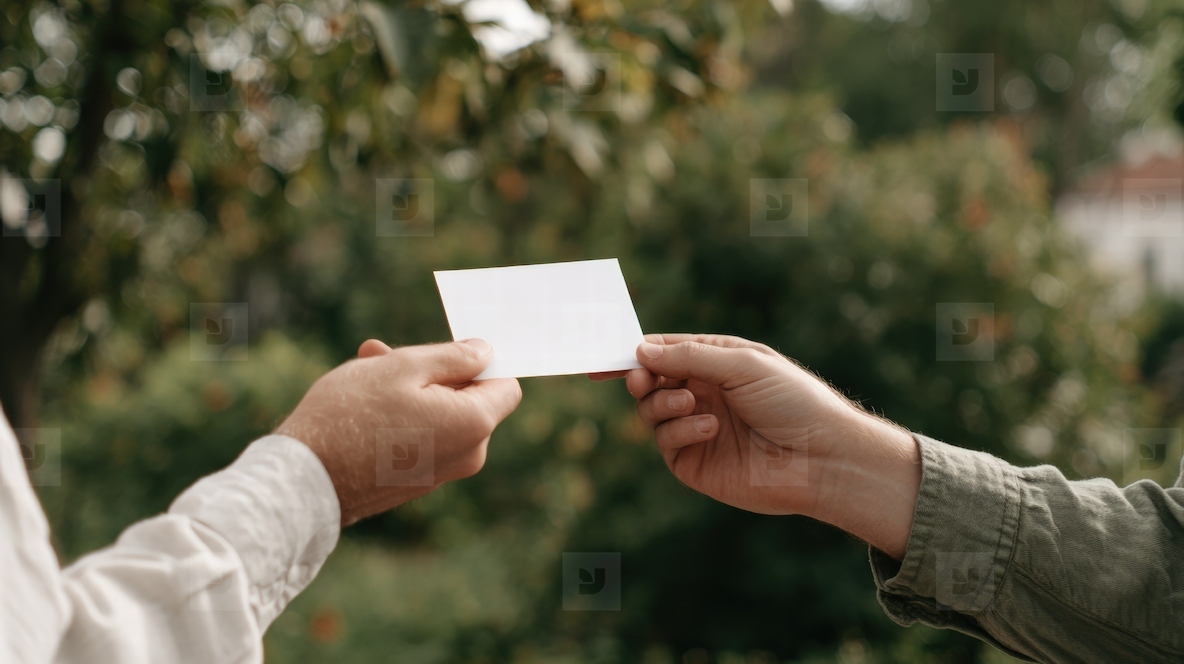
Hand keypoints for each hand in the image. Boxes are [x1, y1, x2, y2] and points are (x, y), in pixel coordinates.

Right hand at [277, 338, 520, 525]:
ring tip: (365, 369)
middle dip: (434, 371)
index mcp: (474, 425)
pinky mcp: (415, 483)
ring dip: (410, 388)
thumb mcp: (403, 368)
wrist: (304, 482)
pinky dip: (403, 416)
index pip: (506, 384)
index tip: (448, 348)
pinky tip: (364, 402)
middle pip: (470, 398)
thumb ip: (453, 357)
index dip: (482, 362)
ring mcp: (441, 474)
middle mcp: (468, 456)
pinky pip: (423, 438)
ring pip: (441, 415)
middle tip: (385, 351)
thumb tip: (486, 352)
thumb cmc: (351, 416)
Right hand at [626, 334, 919, 557]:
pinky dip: (681, 430)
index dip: (634, 353)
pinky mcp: (695, 463)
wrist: (823, 458)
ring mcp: (697, 429)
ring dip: (662, 402)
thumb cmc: (794, 401)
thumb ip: (689, 356)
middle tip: (641, 379)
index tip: (605, 357)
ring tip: (691, 402)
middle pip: (650, 380)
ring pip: (651, 411)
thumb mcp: (742, 364)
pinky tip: (710, 428)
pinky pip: (666, 441)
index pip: (665, 352)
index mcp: (717, 363)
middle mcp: (703, 394)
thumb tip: (641, 349)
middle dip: (640, 377)